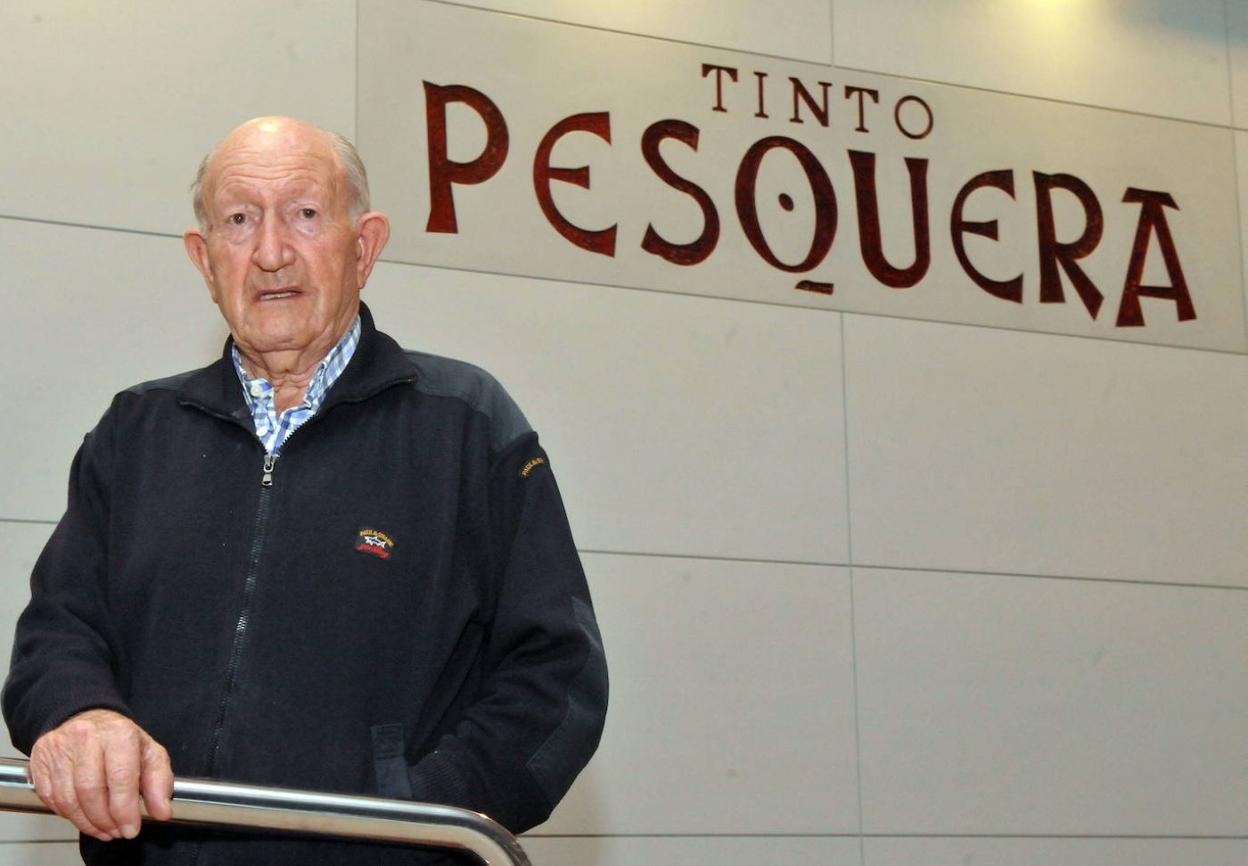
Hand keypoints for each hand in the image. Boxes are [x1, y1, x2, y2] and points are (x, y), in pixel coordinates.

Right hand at [29, 709, 172, 841]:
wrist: (90, 720)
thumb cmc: (121, 740)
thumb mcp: (150, 754)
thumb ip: (159, 783)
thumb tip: (162, 811)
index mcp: (118, 732)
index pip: (120, 777)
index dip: (125, 809)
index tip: (131, 828)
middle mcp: (86, 736)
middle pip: (91, 790)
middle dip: (106, 819)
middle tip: (117, 831)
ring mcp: (59, 748)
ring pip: (68, 798)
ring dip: (87, 823)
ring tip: (104, 829)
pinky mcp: (40, 760)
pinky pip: (51, 798)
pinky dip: (69, 816)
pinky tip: (84, 818)